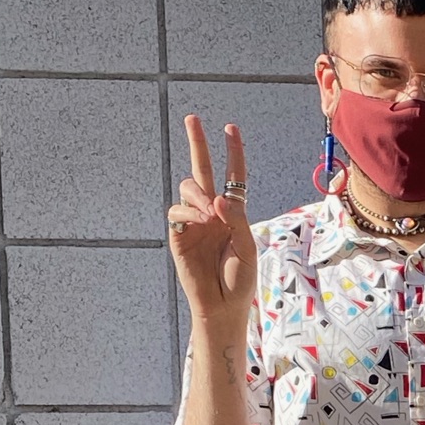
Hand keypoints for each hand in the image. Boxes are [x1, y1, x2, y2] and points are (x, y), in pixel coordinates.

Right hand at [168, 116, 256, 323]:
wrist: (221, 305)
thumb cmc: (239, 280)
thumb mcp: (246, 247)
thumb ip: (235, 219)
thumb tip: (217, 196)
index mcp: (232, 213)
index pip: (233, 177)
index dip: (233, 154)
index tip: (231, 129)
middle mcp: (212, 212)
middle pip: (203, 170)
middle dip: (197, 143)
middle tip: (193, 119)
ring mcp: (194, 221)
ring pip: (189, 188)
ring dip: (199, 193)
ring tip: (210, 212)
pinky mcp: (178, 233)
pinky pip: (178, 210)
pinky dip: (189, 210)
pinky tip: (201, 220)